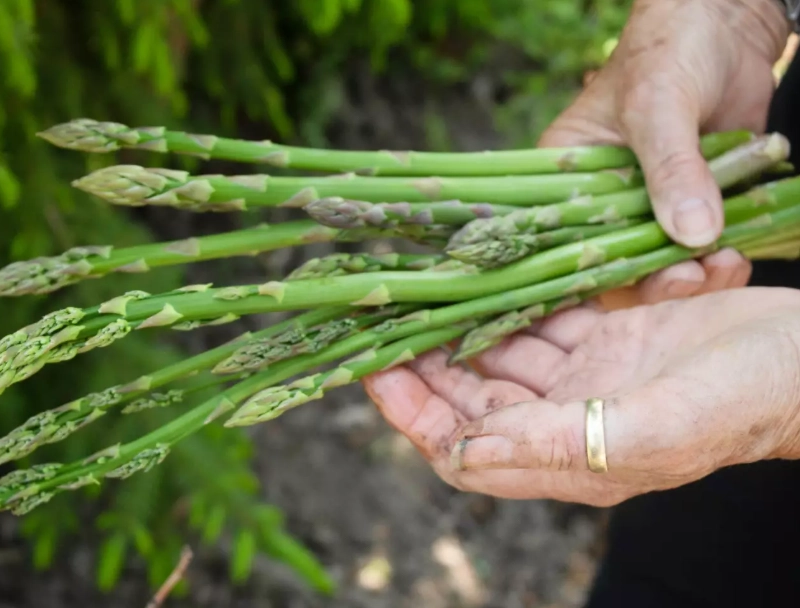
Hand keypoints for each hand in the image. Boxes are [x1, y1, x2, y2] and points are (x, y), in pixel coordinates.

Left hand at [362, 287, 799, 505]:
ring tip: (420, 285)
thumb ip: (557, 445)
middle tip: (384, 313)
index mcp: (568, 457)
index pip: (463, 447)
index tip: (375, 368)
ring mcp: (586, 377)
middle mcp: (567, 421)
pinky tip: (483, 271)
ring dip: (460, 323)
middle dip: (424, 361)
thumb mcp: (655, 427)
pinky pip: (542, 318)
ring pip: (500, 353)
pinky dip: (512, 297)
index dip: (414, 413)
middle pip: (470, 397)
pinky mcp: (608, 337)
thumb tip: (464, 453)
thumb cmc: (746, 398)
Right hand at [540, 0, 790, 307]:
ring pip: (659, 261)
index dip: (587, 275)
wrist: (729, 22)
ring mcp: (649, 202)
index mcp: (564, 175)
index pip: (562, 240)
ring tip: (722, 265)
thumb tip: (692, 235)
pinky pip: (700, 245)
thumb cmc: (669, 48)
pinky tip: (735, 256)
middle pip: (613, 262)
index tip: (625, 289)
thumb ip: (672, 169)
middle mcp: (602, 197)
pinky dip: (718, 258)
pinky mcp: (693, 200)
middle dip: (652, 280)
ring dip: (692, 275)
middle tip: (687, 278)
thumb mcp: (658, 106)